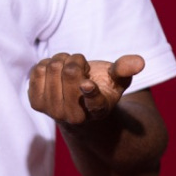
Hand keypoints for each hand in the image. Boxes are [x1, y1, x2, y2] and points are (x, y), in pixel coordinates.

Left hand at [28, 52, 144, 124]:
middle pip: (70, 72)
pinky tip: (55, 74)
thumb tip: (139, 62)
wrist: (77, 104)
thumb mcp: (117, 79)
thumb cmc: (100, 87)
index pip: (94, 102)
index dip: (90, 92)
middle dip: (76, 60)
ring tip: (69, 71)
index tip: (87, 85)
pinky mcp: (36, 103)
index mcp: (98, 109)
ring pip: (53, 68)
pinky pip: (37, 70)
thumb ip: (125, 70)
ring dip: (61, 61)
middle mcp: (75, 116)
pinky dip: (46, 64)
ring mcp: (53, 111)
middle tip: (81, 67)